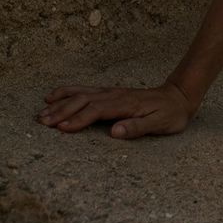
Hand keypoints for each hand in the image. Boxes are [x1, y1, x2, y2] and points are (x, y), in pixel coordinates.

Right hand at [35, 81, 196, 139]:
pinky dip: (67, 92)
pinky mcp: (109, 92)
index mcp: (125, 104)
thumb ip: (137, 128)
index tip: (61, 128)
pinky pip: (84, 90)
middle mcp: (114, 95)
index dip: (78, 119)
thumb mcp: (160, 124)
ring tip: (42, 113)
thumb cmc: (170, 114)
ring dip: (60, 102)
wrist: (179, 96)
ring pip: (80, 94)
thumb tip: (115, 132)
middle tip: (42, 122)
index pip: (96, 111)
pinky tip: (53, 96)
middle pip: (83, 101)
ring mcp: (110, 92)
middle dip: (61, 111)